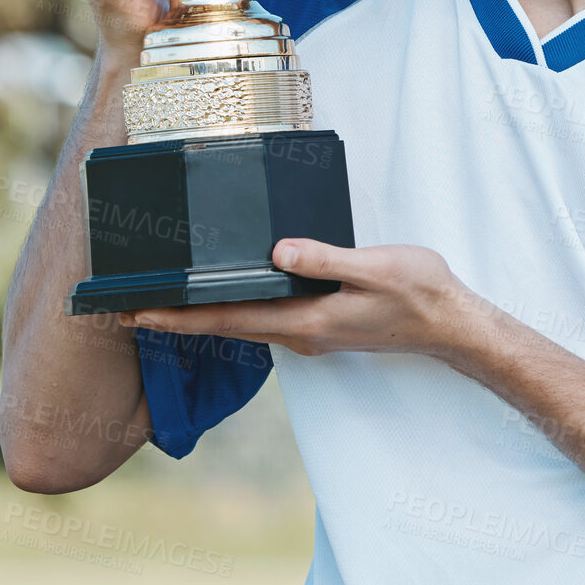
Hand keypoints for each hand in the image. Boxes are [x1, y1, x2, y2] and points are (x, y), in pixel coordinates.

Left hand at [122, 240, 483, 361]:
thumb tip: (277, 251)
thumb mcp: (376, 267)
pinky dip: (236, 309)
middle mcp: (301, 332)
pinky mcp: (322, 323)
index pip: (228, 320)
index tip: (134, 314)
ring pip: (244, 324)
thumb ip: (325, 259)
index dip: (178, 317)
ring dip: (203, 314)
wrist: (453, 326)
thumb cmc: (420, 294)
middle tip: (130, 309)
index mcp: (306, 321)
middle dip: (177, 318)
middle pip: (225, 326)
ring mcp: (311, 331)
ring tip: (167, 301)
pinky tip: (230, 293)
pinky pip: (266, 318)